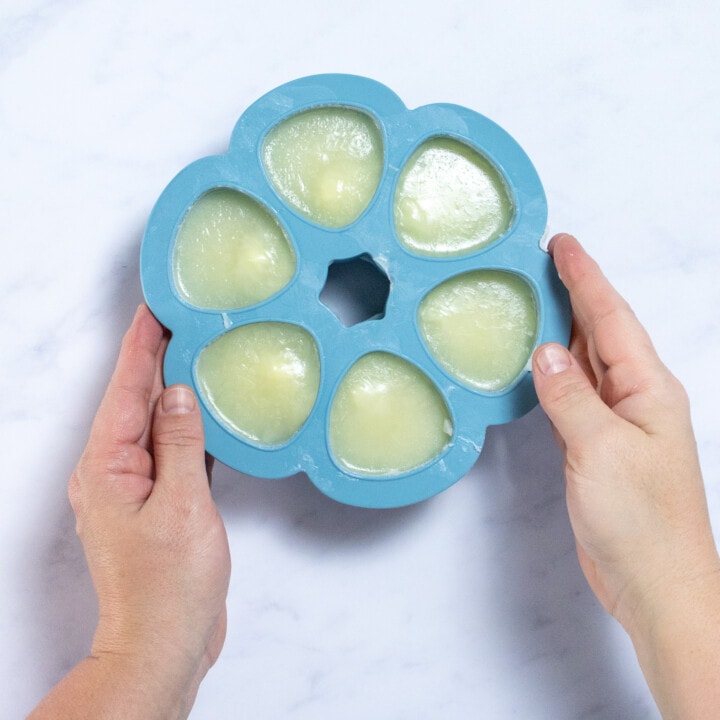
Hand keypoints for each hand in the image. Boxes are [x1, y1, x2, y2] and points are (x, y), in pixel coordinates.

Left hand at [30, 305, 230, 719]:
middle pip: (133, 401)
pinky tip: (202, 413)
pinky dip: (184, 426)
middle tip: (178, 319)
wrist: (164, 644)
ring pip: (151, 424)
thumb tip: (177, 392)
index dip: (141, 346)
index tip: (154, 308)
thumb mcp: (181, 505)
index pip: (126, 390)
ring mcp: (133, 488)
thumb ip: (179, 443)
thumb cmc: (169, 585)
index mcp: (107, 467)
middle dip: (153, 358)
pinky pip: (168, 451)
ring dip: (169, 390)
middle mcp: (112, 472)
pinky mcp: (156, 503)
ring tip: (192, 353)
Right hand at [532, 234, 719, 717]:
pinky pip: (574, 393)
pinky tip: (539, 363)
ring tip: (536, 299)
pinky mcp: (597, 445)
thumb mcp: (601, 449)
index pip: (611, 318)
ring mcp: (617, 421)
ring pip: (587, 361)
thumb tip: (544, 352)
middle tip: (543, 261)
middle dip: (576, 292)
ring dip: (564, 328)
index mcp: (647, 388)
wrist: (656, 583)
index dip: (585, 278)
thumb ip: (570, 396)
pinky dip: (555, 371)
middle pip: (602, 331)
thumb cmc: (640, 519)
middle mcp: (636, 397)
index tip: (561, 244)